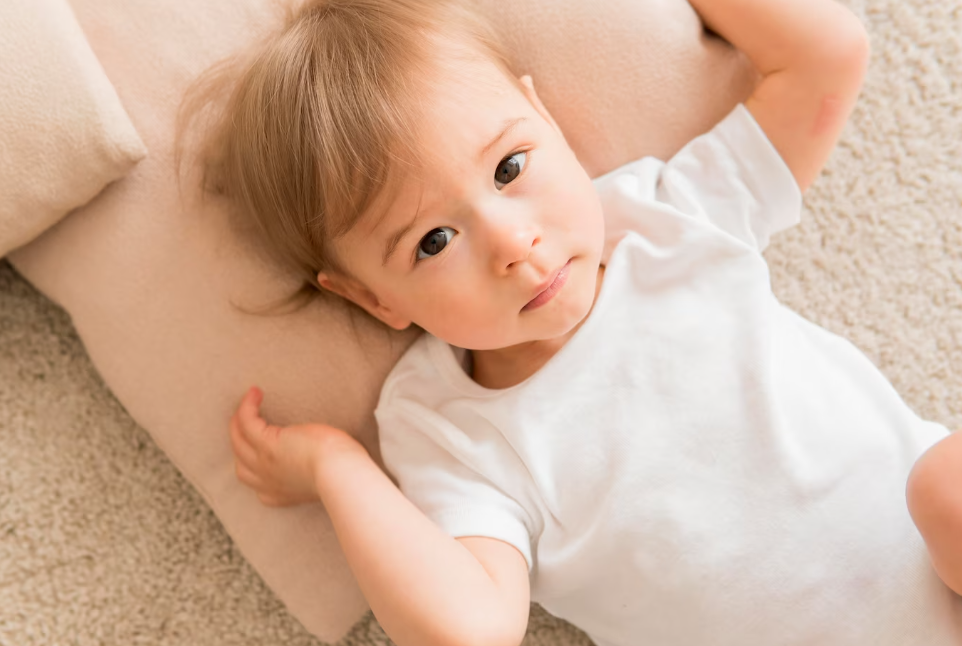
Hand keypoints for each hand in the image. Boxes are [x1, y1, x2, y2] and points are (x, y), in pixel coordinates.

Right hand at [229, 386, 365, 506]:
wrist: (342, 474)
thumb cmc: (343, 472)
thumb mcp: (324, 475)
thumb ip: (316, 470)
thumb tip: (326, 453)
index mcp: (281, 495)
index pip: (257, 485)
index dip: (254, 467)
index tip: (261, 452)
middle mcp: (267, 483)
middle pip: (241, 464)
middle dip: (240, 442)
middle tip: (247, 422)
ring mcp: (264, 463)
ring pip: (238, 441)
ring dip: (239, 421)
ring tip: (250, 402)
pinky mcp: (268, 444)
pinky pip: (246, 422)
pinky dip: (247, 407)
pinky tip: (255, 394)